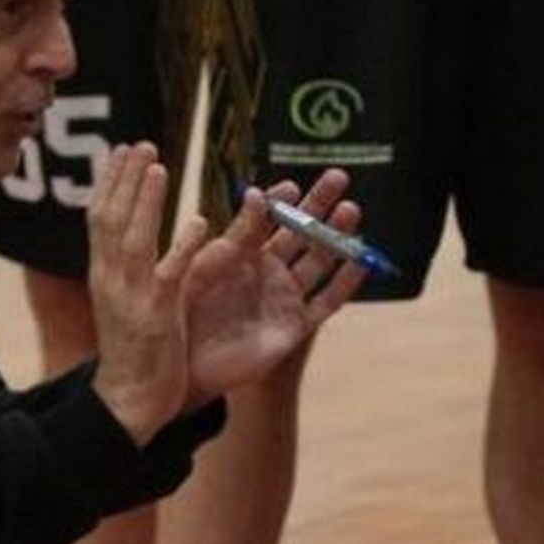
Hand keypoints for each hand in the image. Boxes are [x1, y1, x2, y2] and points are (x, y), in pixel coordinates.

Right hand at [86, 143, 209, 445]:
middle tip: (141, 144)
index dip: (109, 181)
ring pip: (134, 238)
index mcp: (101, 273)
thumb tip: (126, 236)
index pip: (98, 217)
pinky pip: (170, 273)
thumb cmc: (132, 350)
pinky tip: (198, 222)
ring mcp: (132, 295)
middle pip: (110, 218)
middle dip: (124, 178)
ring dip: (146, 200)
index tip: (121, 149)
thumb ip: (122, 268)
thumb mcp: (120, 302)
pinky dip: (182, 246)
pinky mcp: (158, 314)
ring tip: (158, 166)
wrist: (127, 398)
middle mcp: (110, 278)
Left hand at [179, 169, 365, 402]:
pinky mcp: (294, 326)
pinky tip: (361, 260)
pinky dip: (345, 282)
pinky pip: (326, 302)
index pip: (266, 219)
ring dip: (336, 236)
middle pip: (300, 232)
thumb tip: (257, 194)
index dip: (281, 200)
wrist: (182, 367)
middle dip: (319, 204)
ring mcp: (283, 297)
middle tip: (339, 176)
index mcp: (240, 254)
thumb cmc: (183, 314)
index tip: (292, 185)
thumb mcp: (206, 267)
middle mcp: (267, 271)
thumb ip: (235, 235)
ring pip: (319, 260)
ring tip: (352, 209)